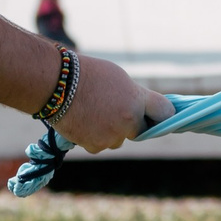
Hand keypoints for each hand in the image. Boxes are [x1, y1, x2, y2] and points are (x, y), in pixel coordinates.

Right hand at [53, 53, 171, 153]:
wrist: (56, 84)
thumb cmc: (87, 74)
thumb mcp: (118, 78)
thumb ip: (133, 96)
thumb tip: (141, 108)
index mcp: (137, 99)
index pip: (165, 112)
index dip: (162, 114)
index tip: (160, 116)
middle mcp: (128, 120)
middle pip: (139, 130)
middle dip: (131, 123)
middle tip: (115, 111)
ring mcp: (112, 135)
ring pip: (117, 139)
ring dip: (110, 131)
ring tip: (93, 112)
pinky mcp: (95, 146)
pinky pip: (100, 145)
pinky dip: (93, 137)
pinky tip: (83, 121)